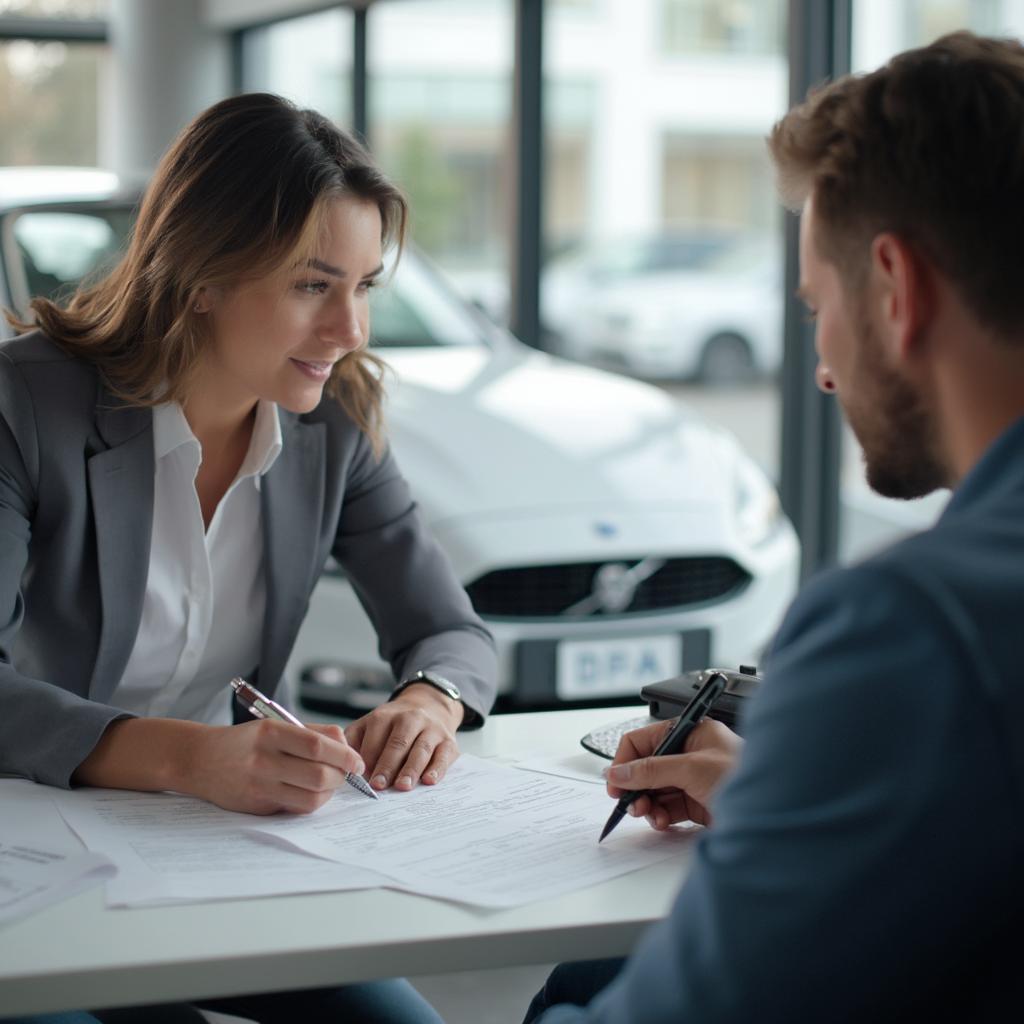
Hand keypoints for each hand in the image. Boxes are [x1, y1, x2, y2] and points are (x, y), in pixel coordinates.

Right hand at [186, 719, 364, 815]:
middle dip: (341, 776)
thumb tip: (346, 746)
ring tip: (330, 782)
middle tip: (346, 773)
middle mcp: (264, 760)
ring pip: (311, 797)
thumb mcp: (274, 725)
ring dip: (330, 792)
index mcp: (271, 732)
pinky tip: (312, 792)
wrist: (200, 760)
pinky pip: (296, 808)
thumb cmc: (246, 741)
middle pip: (319, 775)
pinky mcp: (257, 806)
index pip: (318, 745)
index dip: (345, 755)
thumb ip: (312, 733)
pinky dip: (312, 801)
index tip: (357, 761)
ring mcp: (259, 786)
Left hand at [345, 684, 461, 791]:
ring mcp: (431, 729)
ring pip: (422, 748)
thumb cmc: (393, 725)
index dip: (368, 758)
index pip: (375, 737)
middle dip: (387, 765)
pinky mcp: (449, 741)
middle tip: (379, 785)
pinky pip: (444, 755)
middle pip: (398, 743)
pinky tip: (429, 780)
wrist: (429, 706)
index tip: (361, 778)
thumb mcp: (370, 725)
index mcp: (386, 716)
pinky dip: (438, 768)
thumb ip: (354, 741)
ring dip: (411, 769)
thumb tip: (342, 766)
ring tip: (402, 786)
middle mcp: (410, 718)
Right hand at [606, 717, 741, 827]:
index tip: (614, 782)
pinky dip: (659, 815)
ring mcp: (692, 779)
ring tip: (646, 813)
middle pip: (646, 767)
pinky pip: (667, 807)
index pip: (644, 741)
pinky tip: (661, 821)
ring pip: (654, 790)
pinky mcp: (697, 803)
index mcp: (690, 732)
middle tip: (630, 803)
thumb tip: (618, 773)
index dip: (625, 760)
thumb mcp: (693, 768)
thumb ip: (652, 770)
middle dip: (635, 785)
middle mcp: (689, 753)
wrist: (776, 812)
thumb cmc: (746, 777)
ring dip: (646, 803)